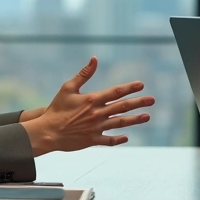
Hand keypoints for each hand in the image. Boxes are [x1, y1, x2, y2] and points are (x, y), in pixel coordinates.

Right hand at [20, 57, 153, 156]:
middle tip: (152, 100)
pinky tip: (127, 137)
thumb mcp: (68, 88)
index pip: (115, 92)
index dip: (129, 88)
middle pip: (122, 107)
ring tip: (147, 117)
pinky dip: (118, 139)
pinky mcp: (92, 140)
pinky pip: (109, 140)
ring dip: (135, 120)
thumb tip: (95, 59)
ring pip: (120, 123)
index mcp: (92, 100)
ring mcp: (96, 128)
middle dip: (139, 103)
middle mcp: (97, 114)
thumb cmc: (56, 108)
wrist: (47, 132)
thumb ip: (84, 74)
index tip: (141, 85)